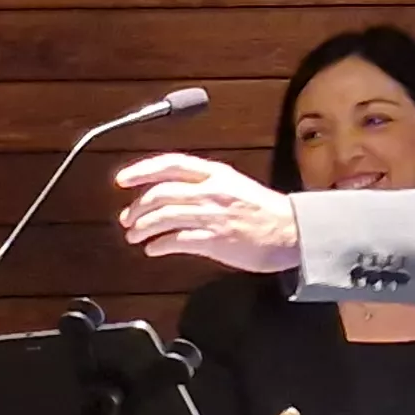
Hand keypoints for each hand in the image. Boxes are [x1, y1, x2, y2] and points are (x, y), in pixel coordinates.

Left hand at [114, 153, 300, 272]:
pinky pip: (176, 240)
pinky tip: (153, 249)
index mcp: (216, 174)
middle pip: (160, 193)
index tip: (122, 180)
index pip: (170, 164)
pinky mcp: (215, 240)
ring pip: (163, 217)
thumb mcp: (233, 185)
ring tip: (135, 235)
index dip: (141, 171)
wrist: (293, 232)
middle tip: (126, 218)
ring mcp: (213, 215)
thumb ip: (203, 185)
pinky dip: (159, 245)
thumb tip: (168, 192)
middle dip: (136, 207)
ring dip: (142, 227)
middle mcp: (212, 191)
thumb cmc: (263, 211)